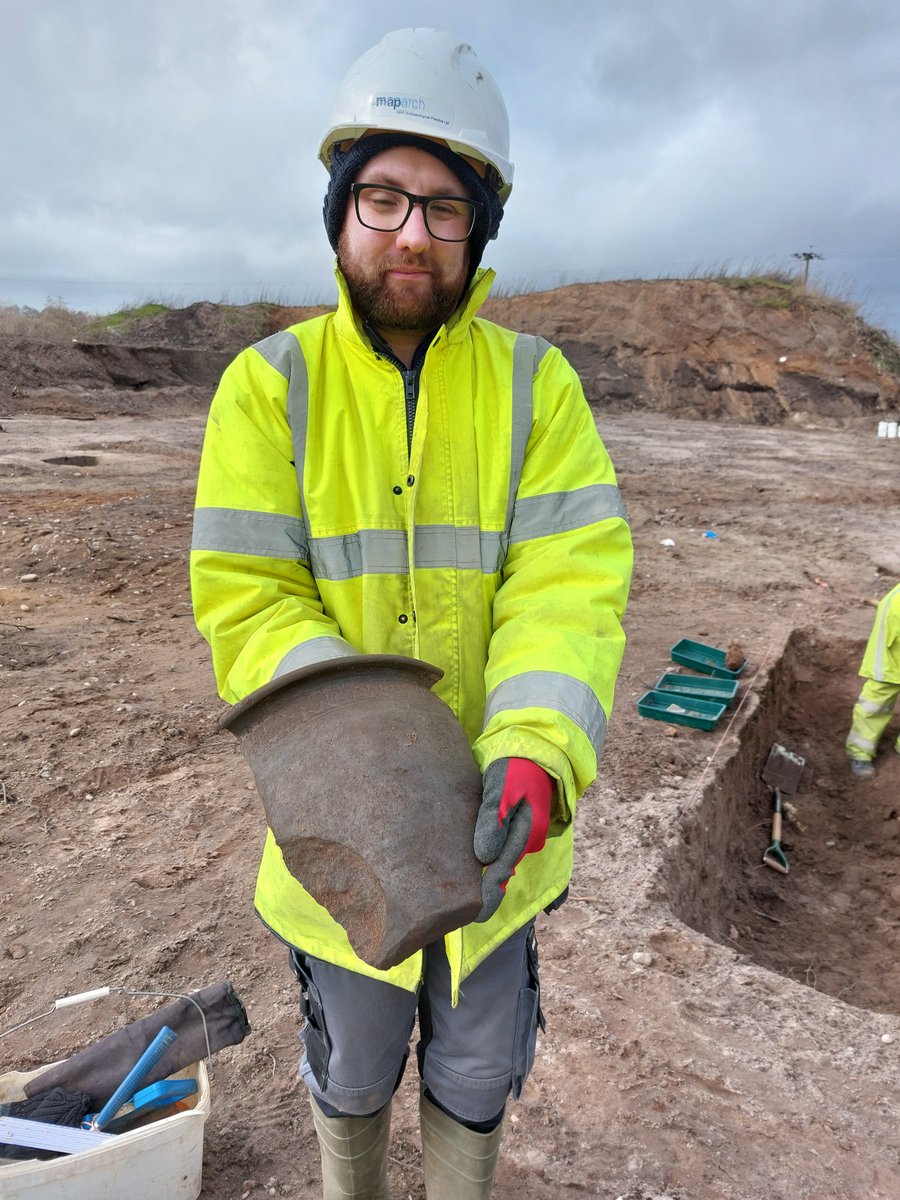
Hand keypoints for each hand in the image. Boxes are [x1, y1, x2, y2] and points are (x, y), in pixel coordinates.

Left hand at [473, 757, 551, 921]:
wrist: (529, 748)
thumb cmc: (515, 766)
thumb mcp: (503, 787)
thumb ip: (494, 819)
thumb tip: (484, 857)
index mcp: (526, 834)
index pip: (502, 870)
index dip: (488, 894)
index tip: (476, 916)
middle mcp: (526, 840)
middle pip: (501, 869)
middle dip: (486, 889)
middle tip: (462, 914)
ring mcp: (522, 834)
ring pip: (501, 861)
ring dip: (487, 878)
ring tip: (467, 903)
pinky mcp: (513, 827)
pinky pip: (503, 852)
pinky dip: (495, 867)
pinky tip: (488, 883)